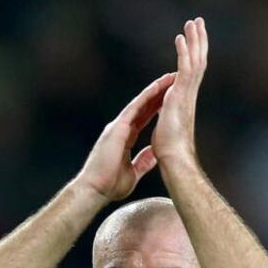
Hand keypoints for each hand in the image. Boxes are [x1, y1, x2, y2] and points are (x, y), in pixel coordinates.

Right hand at [76, 73, 176, 201]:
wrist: (95, 189)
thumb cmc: (109, 185)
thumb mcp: (133, 173)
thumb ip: (143, 162)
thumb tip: (154, 155)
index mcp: (125, 139)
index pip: (143, 119)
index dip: (155, 108)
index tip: (168, 99)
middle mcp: (120, 129)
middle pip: (143, 107)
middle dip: (157, 94)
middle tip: (172, 81)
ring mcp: (117, 127)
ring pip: (139, 103)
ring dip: (154, 90)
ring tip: (168, 78)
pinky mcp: (117, 129)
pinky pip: (133, 108)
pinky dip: (145, 97)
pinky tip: (156, 87)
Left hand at [152, 18, 207, 162]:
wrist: (175, 161)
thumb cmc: (170, 152)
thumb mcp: (167, 128)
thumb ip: (170, 117)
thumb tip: (168, 116)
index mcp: (185, 101)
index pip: (191, 72)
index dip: (193, 55)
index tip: (193, 39)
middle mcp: (189, 95)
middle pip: (197, 62)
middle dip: (198, 41)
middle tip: (198, 22)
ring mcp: (187, 95)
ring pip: (195, 61)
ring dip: (194, 40)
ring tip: (194, 21)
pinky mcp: (181, 96)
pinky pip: (184, 69)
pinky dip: (183, 52)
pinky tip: (180, 37)